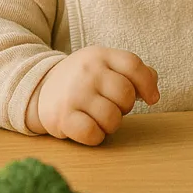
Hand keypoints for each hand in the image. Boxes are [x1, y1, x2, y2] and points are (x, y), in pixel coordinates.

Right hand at [25, 46, 159, 144]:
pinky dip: (96, 136)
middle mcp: (87, 72)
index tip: (151, 99)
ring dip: (111, 124)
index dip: (148, 85)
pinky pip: (93, 134)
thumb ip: (132, 72)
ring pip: (112, 118)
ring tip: (99, 117)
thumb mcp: (105, 66)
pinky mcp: (62, 117)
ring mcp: (74, 94)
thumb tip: (153, 90)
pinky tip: (89, 129)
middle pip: (126, 95)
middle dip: (125, 106)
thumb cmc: (83, 81)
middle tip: (112, 106)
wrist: (40, 89)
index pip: (133, 65)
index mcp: (100, 55)